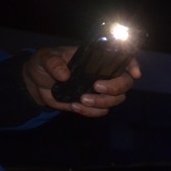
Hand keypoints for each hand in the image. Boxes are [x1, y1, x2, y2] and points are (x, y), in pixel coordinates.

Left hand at [23, 46, 140, 116]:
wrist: (36, 84)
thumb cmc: (44, 64)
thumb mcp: (44, 58)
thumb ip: (53, 62)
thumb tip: (64, 74)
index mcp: (96, 59)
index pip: (121, 59)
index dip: (132, 65)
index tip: (134, 73)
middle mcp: (103, 75)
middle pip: (125, 83)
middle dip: (115, 88)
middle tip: (96, 88)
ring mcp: (100, 91)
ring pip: (116, 100)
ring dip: (101, 102)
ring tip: (81, 100)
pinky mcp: (93, 105)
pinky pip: (102, 112)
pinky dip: (90, 112)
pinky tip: (74, 106)